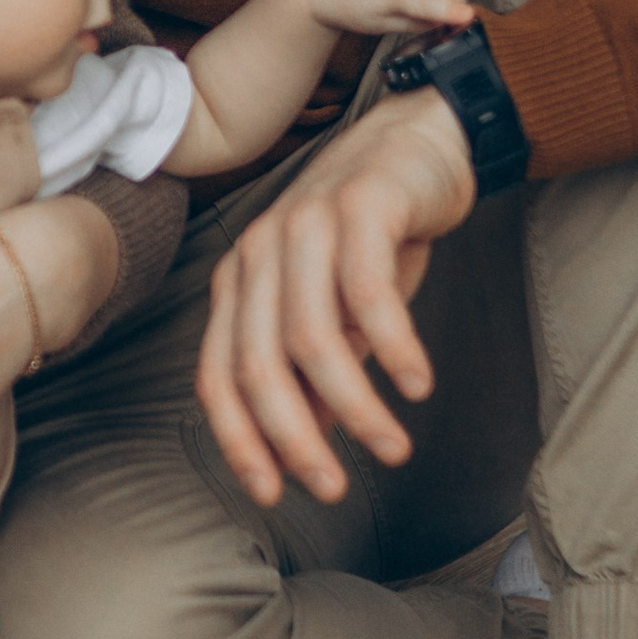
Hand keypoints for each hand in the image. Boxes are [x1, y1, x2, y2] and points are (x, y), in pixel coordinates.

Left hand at [196, 87, 476, 507]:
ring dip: (353, 406)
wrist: (419, 143)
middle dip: (292, 439)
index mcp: (240, 282)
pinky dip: (393, 347)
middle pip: (259, 365)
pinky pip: (368, 292)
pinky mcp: (358, 205)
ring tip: (392, 447)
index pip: (218, 375)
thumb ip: (316, 372)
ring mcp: (304, 224)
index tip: (273, 495)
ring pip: (313, 338)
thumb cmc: (374, 236)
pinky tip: (417, 385)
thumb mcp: (339, 312)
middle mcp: (259, 252)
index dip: (239, 440)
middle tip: (333, 488)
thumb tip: (310, 448)